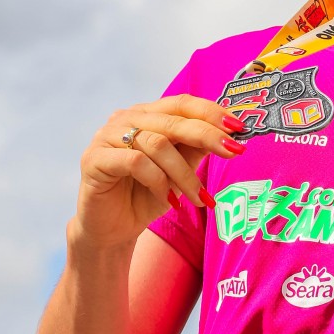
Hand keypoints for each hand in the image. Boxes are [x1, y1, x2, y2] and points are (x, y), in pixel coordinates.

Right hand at [75, 94, 243, 248]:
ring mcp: (106, 136)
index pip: (182, 104)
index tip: (240, 128)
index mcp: (147, 115)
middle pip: (173, 120)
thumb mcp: (180, 171)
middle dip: (207, 135)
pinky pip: (136, 162)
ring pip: (157, 144)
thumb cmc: (146, 196)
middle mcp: (126, 119)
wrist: (113, 230)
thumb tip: (231, 134)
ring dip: (184, 174)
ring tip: (198, 198)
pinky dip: (158, 181)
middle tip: (233, 151)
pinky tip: (168, 199)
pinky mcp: (94, 159)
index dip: (212, 112)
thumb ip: (197, 149)